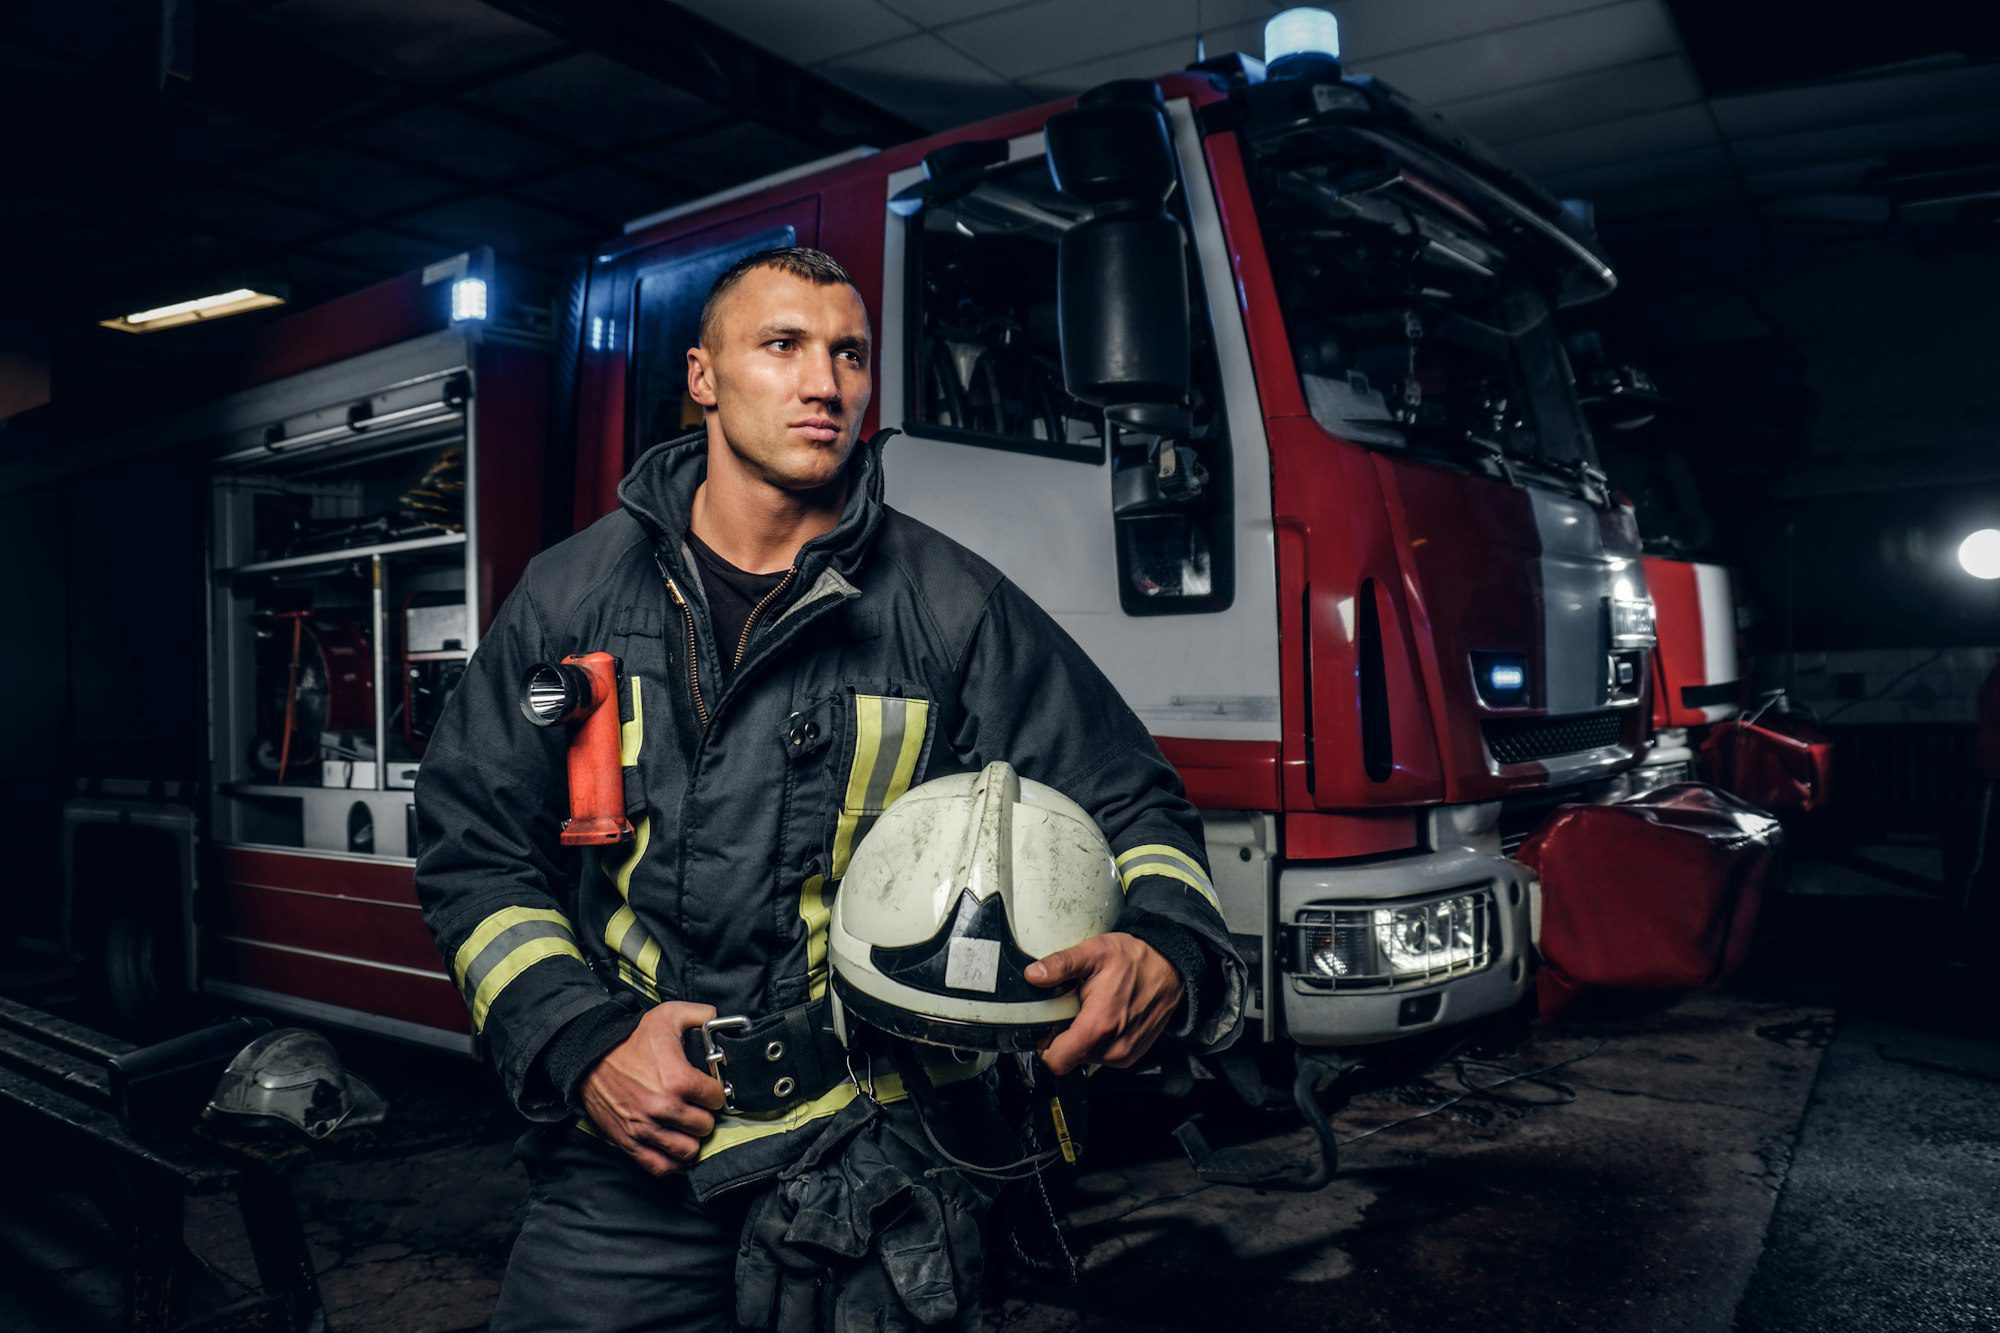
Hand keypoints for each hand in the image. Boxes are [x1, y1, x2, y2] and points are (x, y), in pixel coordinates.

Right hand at [579, 1001, 727, 1176]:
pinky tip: (673, 1146)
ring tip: (686, 1126)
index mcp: (678, 1079)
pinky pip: (660, 1166)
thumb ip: (700, 1014)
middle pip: (705, 1126)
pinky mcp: (629, 1142)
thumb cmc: (630, 1038)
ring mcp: (646, 1128)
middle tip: (697, 1106)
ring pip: (688, 1150)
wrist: (589, 1056)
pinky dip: (671, 1161)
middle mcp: (664, 1108)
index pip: (716, 1098)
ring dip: (690, 1138)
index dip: (716, 1091)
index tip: (708, 1088)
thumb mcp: (667, 1015)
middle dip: (704, 1114)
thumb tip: (717, 1018)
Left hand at [1025, 932, 1183, 1075]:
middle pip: (1069, 1059)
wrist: (1170, 969)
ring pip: (1084, 1058)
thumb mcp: (1095, 952)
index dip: (1044, 1046)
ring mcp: (1124, 1055)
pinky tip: (1105, 1018)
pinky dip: (1098, 1041)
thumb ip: (1061, 964)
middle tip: (1072, 1009)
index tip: (1047, 1025)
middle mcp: (1112, 1049)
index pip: (1056, 1061)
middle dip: (1063, 1037)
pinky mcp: (1131, 1056)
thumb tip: (1033, 974)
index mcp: (1098, 1027)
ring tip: (1091, 1010)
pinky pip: (1102, 1056)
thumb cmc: (1135, 960)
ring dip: (1081, 1039)